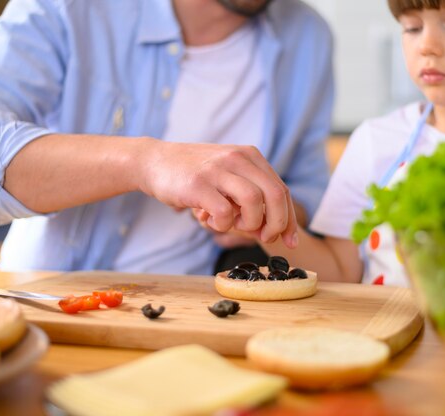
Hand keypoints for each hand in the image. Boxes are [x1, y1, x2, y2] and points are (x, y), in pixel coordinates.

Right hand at [139, 141, 297, 247]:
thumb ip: (250, 198)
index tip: (290, 242)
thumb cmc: (195, 175)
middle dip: (277, 224)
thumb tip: (270, 230)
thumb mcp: (228, 177)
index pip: (281, 190)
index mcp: (250, 156)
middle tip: (265, 238)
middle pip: (275, 194)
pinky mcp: (198, 184)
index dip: (289, 219)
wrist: (154, 161)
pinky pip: (224, 212)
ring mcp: (218, 169)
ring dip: (249, 223)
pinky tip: (210, 220)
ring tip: (233, 224)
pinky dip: (222, 225)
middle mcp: (238, 158)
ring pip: (254, 201)